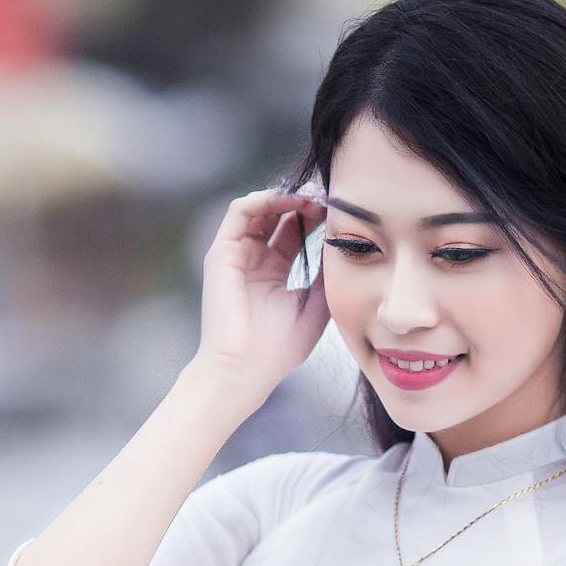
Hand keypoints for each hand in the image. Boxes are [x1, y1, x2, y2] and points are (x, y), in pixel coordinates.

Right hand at [192, 186, 330, 406]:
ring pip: (259, 208)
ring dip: (286, 197)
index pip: (294, 231)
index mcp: (274, 273)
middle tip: (329, 196)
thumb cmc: (278, 350)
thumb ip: (327, 274)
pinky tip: (289, 201)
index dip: (316, 216)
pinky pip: (239, 211)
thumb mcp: (316, 306)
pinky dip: (264, 199)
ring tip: (313, 198)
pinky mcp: (221, 254)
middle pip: (278, 216)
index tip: (340, 209)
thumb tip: (343, 241)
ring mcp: (236, 255)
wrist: (245, 370)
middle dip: (304, 202)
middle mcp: (253, 260)